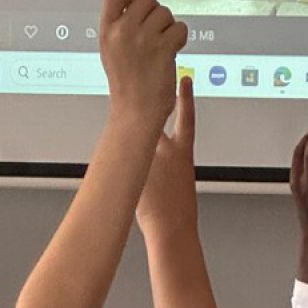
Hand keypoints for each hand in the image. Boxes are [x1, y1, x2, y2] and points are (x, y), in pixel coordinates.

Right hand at [99, 0, 187, 126]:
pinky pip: (180, 27)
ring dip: (169, 27)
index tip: (138, 8)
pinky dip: (181, 38)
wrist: (136, 111)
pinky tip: (172, 51)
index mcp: (106, 31)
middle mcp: (123, 31)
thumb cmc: (127, 84)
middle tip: (155, 34)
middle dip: (155, 13)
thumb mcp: (111, 51)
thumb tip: (132, 2)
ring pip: (165, 13)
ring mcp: (144, 39)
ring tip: (161, 46)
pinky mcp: (164, 47)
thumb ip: (118, 27)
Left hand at [136, 77, 197, 235]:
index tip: (184, 80)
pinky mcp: (133, 169)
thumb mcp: (183, 177)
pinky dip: (122, 162)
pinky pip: (123, 158)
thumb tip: (159, 154)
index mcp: (184, 151)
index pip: (187, 116)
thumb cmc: (179, 208)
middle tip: (142, 94)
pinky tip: (120, 169)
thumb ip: (171, 159)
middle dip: (147, 113)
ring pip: (135, 139)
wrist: (172, 227)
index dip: (186, 97)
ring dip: (132, 140)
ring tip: (131, 143)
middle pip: (152, 121)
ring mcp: (147, 159)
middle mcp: (166, 150)